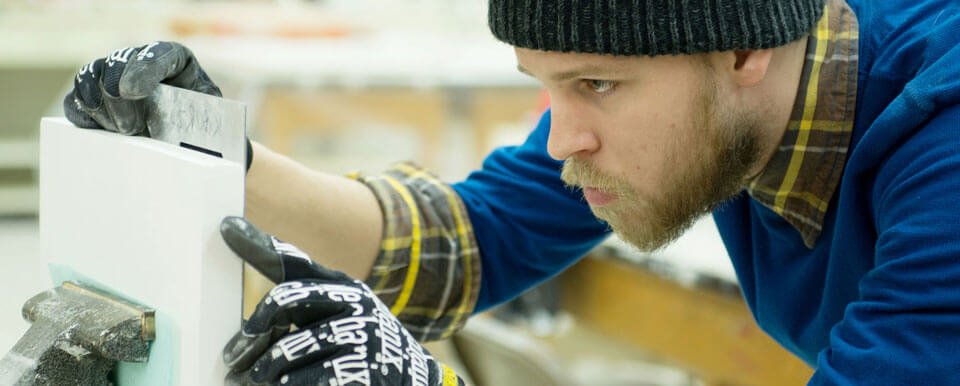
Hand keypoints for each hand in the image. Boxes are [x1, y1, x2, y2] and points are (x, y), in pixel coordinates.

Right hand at [63, 41, 220, 134]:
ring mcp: (115, 77)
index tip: (135, 92)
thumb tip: (193, 139)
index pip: (158, 55)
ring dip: (99, 106)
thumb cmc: (208, 131)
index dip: (142, 69)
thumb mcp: (215, 124)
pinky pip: (77, 99)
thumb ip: (206, 122)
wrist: (196, 143)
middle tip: (131, 128)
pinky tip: (97, 130)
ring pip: (91, 76)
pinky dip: (82, 113)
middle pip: (116, 65)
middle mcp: (142, 62)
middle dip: (118, 97)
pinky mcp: (97, 98)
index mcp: (177, 62)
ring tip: (119, 131)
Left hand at [219, 217, 464, 385]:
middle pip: (284, 301)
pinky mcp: (355, 370)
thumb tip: (250, 325)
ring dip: (261, 373)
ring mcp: (358, 337)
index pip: (296, 261)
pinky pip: (297, 382)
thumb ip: (305, 311)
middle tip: (233, 357)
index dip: (260, 244)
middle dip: (252, 333)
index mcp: (347, 288)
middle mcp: (354, 304)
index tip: (228, 227)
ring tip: (250, 382)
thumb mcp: (346, 320)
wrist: (414, 383)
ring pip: (284, 351)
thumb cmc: (365, 353)